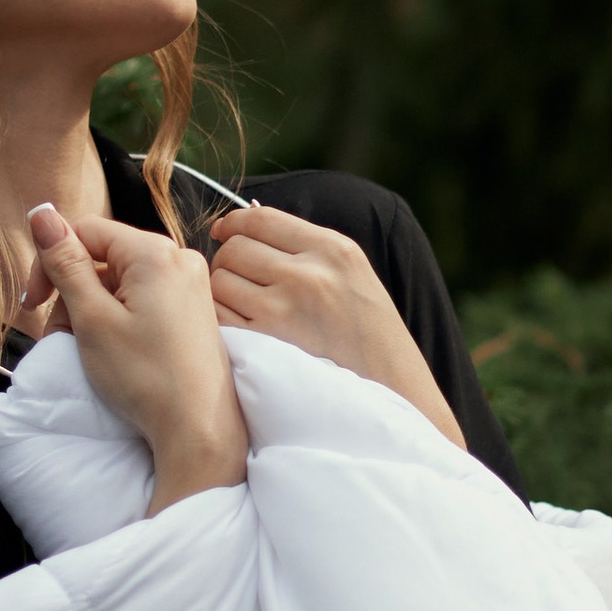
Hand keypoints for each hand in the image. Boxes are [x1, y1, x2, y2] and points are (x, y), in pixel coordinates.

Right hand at [27, 204, 247, 512]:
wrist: (199, 429)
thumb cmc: (144, 376)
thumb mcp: (92, 318)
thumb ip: (65, 263)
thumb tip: (42, 213)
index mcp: (154, 252)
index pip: (85, 231)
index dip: (50, 262)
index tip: (32, 304)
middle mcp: (179, 258)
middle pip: (104, 256)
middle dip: (72, 291)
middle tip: (59, 334)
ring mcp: (191, 285)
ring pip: (122, 281)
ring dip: (92, 308)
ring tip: (85, 348)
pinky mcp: (194, 310)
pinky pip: (144, 298)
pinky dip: (118, 317)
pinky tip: (110, 349)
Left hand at [208, 205, 465, 449]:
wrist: (392, 393)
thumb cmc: (370, 337)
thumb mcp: (353, 276)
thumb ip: (306, 250)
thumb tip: (243, 226)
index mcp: (333, 250)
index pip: (260, 217)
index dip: (232, 223)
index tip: (223, 233)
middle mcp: (308, 274)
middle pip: (234, 248)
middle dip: (227, 262)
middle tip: (237, 281)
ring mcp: (284, 310)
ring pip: (220, 281)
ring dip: (222, 293)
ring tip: (242, 309)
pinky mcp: (265, 345)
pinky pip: (219, 318)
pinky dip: (220, 322)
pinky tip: (240, 332)